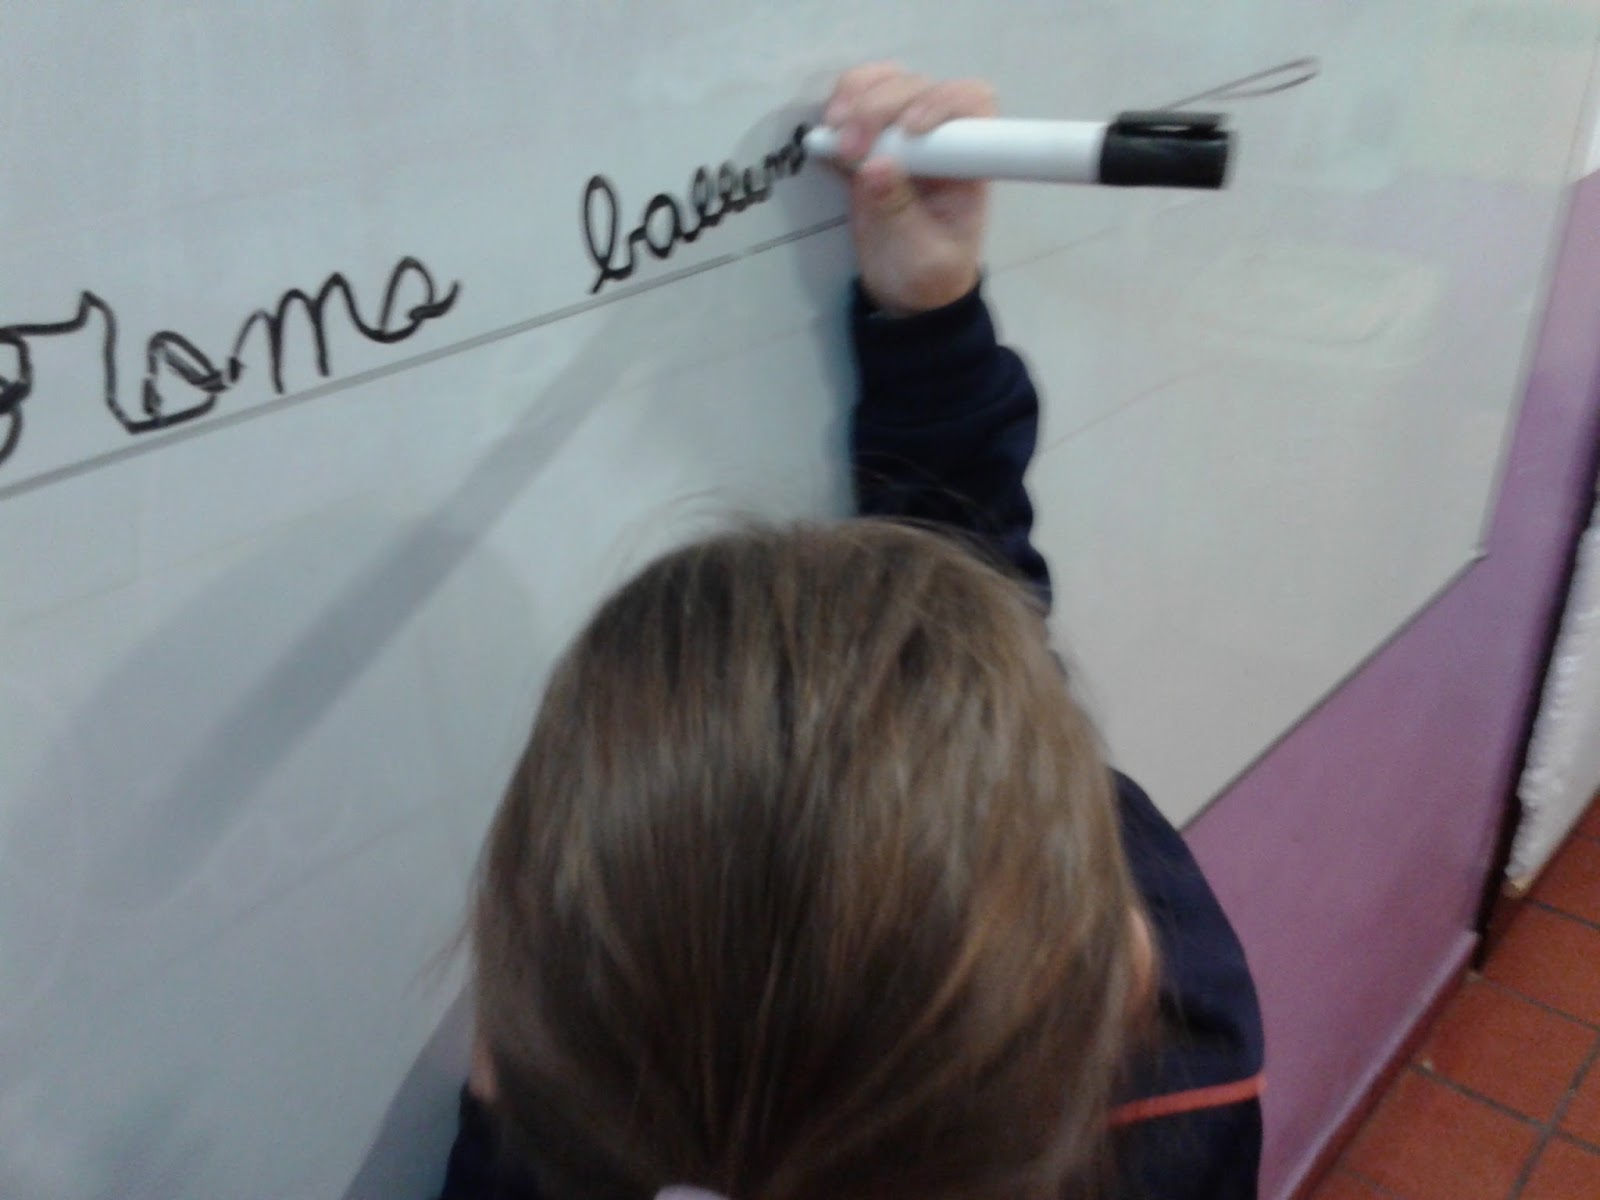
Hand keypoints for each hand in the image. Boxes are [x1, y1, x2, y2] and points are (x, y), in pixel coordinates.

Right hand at [821, 64, 995, 315]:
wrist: (906, 291)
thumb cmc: (928, 274)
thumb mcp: (921, 254)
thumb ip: (900, 212)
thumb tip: (874, 167)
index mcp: (968, 161)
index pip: (970, 102)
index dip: (939, 102)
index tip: (910, 130)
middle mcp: (939, 136)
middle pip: (917, 87)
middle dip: (881, 107)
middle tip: (852, 148)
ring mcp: (903, 134)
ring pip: (886, 84)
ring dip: (857, 97)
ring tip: (834, 132)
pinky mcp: (871, 141)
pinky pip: (857, 102)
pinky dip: (841, 106)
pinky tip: (826, 132)